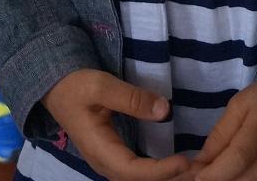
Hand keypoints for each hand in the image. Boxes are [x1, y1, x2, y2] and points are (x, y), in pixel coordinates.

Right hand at [43, 70, 189, 180]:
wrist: (55, 88)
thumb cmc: (76, 86)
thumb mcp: (101, 85)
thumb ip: (131, 98)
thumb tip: (165, 110)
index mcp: (99, 149)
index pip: (133, 171)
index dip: (160, 171)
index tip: (185, 161)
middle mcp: (104, 163)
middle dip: (170, 178)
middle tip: (201, 170)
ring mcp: (109, 162)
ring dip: (166, 178)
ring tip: (195, 170)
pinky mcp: (115, 156)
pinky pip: (138, 173)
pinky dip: (158, 173)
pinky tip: (177, 165)